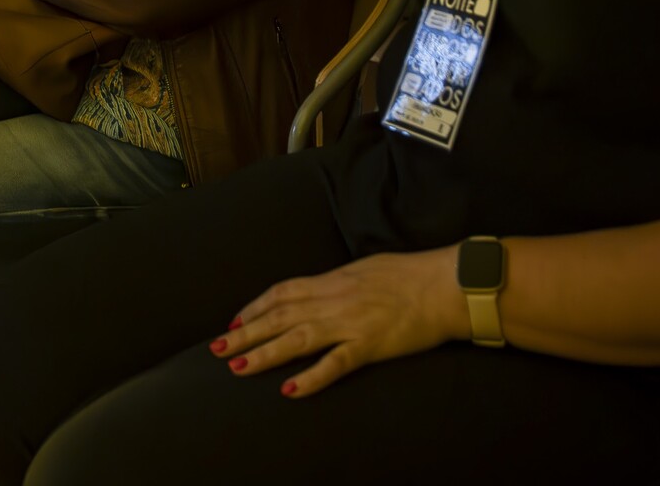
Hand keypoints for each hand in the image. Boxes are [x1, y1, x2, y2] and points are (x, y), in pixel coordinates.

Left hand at [214, 248, 461, 396]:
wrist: (444, 285)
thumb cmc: (408, 275)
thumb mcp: (363, 270)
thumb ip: (337, 283)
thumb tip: (319, 289)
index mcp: (331, 281)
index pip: (281, 294)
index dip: (254, 308)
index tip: (233, 322)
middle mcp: (333, 300)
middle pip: (279, 317)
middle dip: (245, 333)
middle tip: (216, 349)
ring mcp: (349, 323)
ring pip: (296, 339)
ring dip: (264, 354)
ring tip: (237, 367)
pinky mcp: (369, 346)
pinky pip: (335, 364)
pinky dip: (311, 377)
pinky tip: (289, 389)